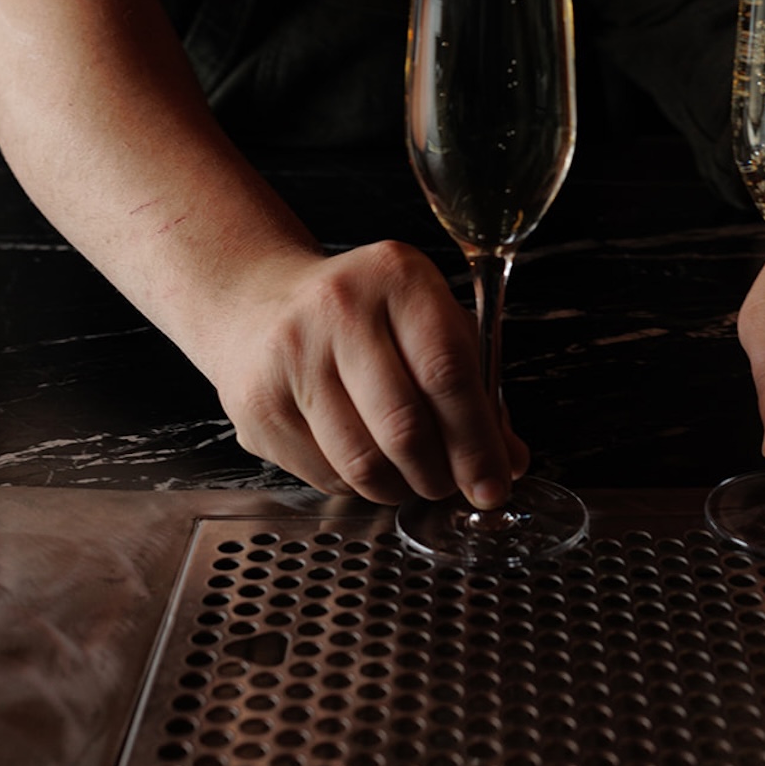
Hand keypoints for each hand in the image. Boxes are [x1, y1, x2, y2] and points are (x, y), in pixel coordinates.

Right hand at [211, 240, 529, 507]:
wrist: (258, 303)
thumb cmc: (362, 315)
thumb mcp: (426, 321)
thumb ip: (473, 385)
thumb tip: (506, 460)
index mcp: (397, 277)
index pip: (447, 372)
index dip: (477, 441)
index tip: (495, 482)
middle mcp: (339, 308)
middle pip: (404, 425)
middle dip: (440, 475)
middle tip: (452, 487)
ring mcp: (292, 356)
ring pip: (363, 462)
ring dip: (400, 488)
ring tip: (411, 478)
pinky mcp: (258, 403)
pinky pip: (325, 475)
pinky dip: (357, 486)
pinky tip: (363, 462)